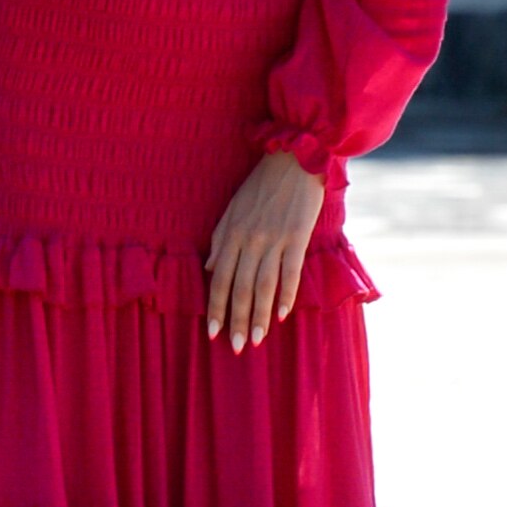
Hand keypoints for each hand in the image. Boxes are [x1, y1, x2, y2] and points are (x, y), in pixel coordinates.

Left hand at [206, 149, 325, 350]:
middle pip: (240, 287)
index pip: (219, 279)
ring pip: (263, 285)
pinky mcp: (297, 237)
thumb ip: (220, 240)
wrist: (294, 160)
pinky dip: (286, 294)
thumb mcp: (231, 210)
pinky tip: (282, 314)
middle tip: (236, 347)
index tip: (212, 333)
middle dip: (236, 320)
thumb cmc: (260, 186)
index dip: (215, 307)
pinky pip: (290, 271)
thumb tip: (208, 269)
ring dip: (259, 315)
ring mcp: (274, 239)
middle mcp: (249, 240)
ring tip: (257, 340)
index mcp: (230, 234)